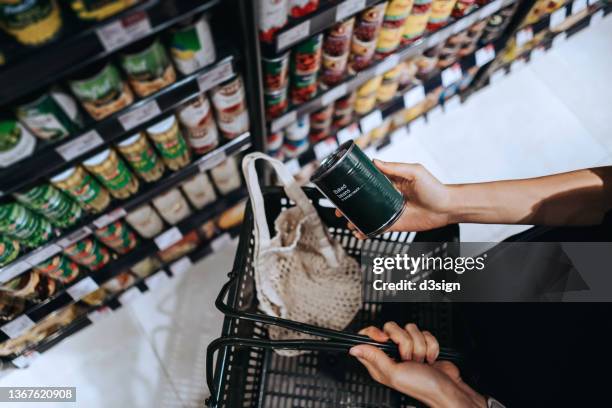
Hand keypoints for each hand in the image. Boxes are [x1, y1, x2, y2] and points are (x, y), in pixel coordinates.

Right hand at [336, 160, 452, 237]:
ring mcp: (389, 211)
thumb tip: (375, 161)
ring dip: (355, 219)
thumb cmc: (434, 187)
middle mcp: (387, 197)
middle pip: (362, 200)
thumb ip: (395, 167)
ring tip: (347, 221)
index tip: (341, 186)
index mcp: (389, 182)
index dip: (353, 185)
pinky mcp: (394, 224)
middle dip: (348, 205)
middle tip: (338, 208)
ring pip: (367, 215)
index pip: (367, 182)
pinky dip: (366, 231)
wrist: (447, 207)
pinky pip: (377, 228)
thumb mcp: (414, 172)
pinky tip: (358, 233)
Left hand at [350, 322, 486, 407]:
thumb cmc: (422, 387)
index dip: (375, 332)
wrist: (447, 389)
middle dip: (404, 341)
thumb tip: (354, 349)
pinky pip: (425, 333)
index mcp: (380, 362)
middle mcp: (392, 354)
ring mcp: (408, 349)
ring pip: (410, 329)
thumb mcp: (394, 374)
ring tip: (420, 361)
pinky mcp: (423, 345)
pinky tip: (430, 358)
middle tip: (407, 357)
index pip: (367, 337)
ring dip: (420, 345)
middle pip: (391, 328)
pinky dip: (431, 345)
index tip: (385, 339)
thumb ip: (374, 358)